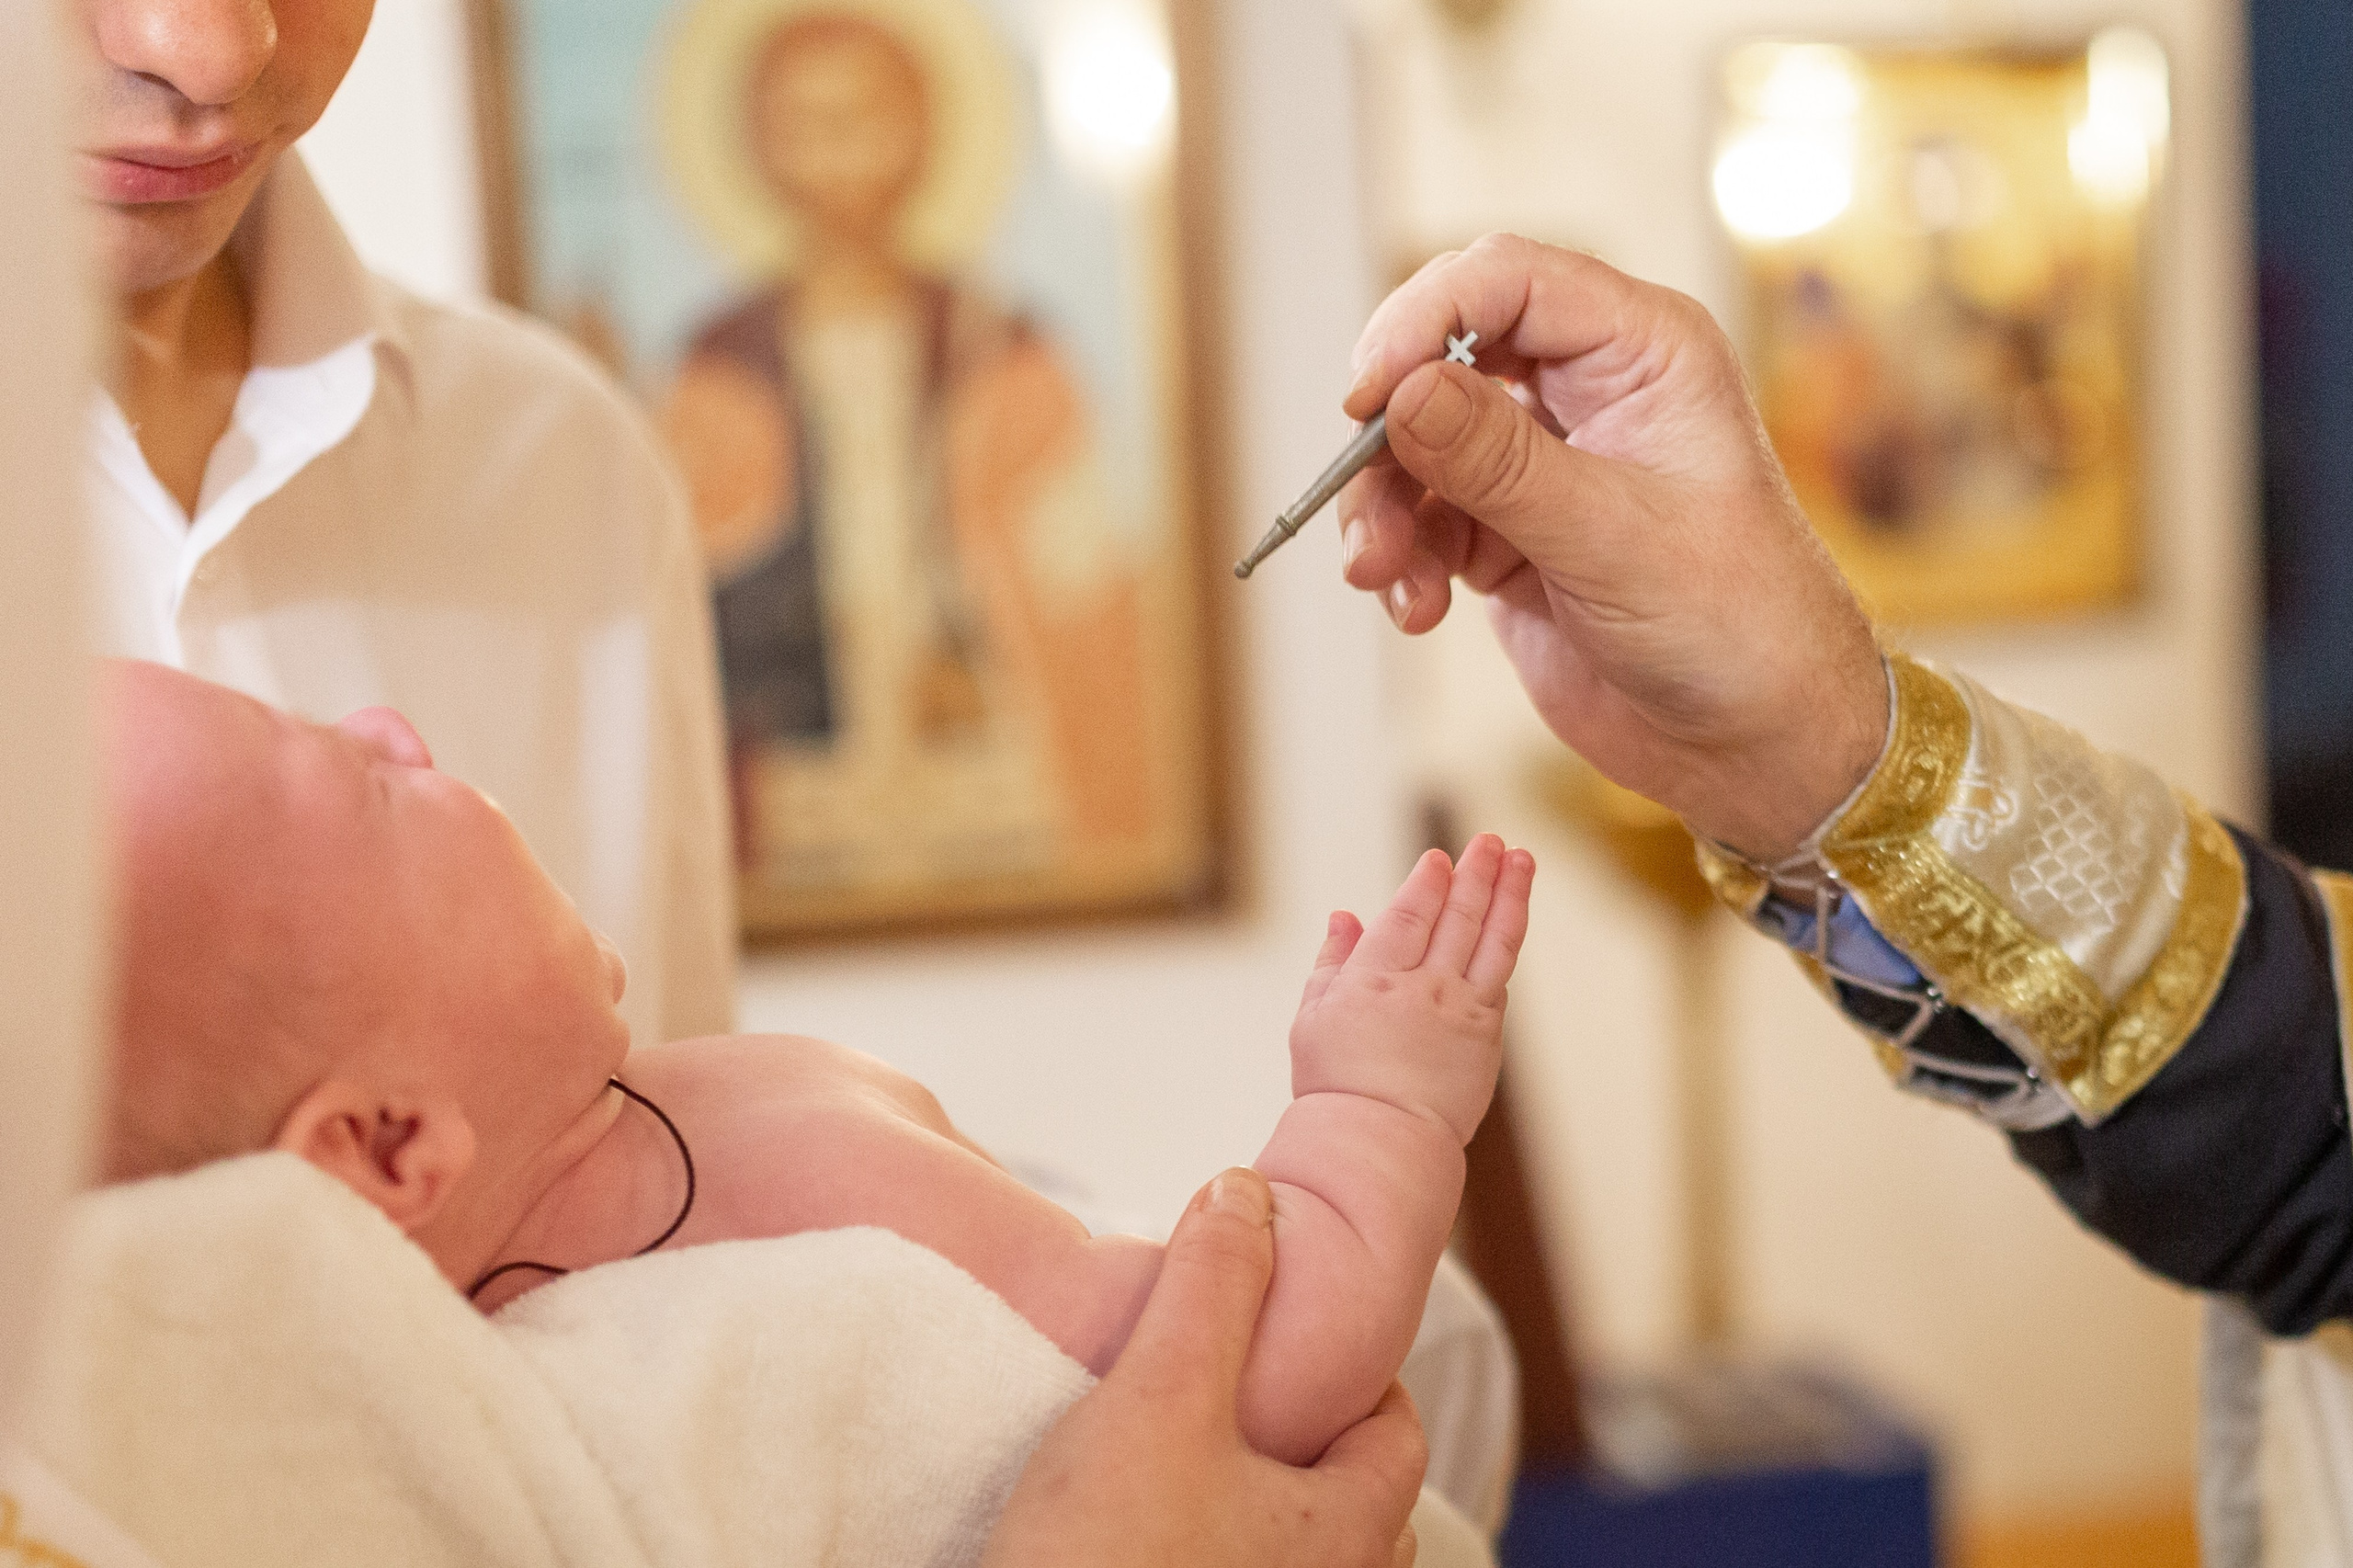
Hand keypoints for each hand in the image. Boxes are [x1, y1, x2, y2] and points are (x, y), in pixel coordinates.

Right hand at [983, 1168, 1426, 1567]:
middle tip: (1250, 1394)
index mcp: (1346, 1532)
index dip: (1358, 1371)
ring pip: (1295, 1560)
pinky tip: (1151, 1533)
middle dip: (1314, 1448)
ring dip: (1265, 1510)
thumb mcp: (1160, 1393)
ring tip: (1200, 1465)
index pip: (1394, 1433)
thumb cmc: (1110, 1559)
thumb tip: (1244, 1193)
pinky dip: (1218, 1551)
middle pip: (1357, 1507)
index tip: (1299, 1335)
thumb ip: (1210, 1286)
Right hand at [1292, 836, 1532, 1144]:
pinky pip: (1500, 979)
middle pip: (1459, 917)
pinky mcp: (1487, 1037)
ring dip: (1510, 894)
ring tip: (1522, 859)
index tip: (1440, 858)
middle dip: (1477, 873)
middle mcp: (1424, 989)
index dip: (1428, 883)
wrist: (1377, 1141)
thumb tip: (1346, 916)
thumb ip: (1332, 962)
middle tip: (1491, 842)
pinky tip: (1511, 920)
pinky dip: (1507, 943)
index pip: (1410, 915)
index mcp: (1375, 980)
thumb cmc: (1335, 1082)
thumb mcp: (1312, 1017)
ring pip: (1494, 940)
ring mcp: (1461, 1012)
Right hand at [1339, 234, 1888, 860]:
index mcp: (1642, 352)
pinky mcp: (1511, 534)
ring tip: (1382, 574)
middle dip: (1390, 424)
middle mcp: (1590, 391)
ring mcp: (1545, 463)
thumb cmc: (1736, 627)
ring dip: (1382, 505)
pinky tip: (1417, 608)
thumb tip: (1403, 392)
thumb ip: (1500, 462)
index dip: (1424, 322)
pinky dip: (1402, 558)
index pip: (1507, 281)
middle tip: (1357, 487)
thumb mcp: (1614, 538)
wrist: (1757, 745)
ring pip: (1419, 443)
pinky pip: (1423, 517)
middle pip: (1445, 355)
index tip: (1369, 399)